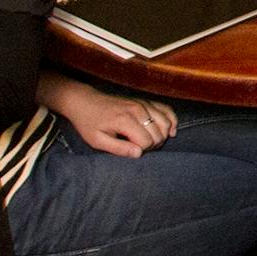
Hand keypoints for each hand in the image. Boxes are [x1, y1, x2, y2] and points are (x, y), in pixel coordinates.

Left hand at [56, 81, 177, 157]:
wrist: (85, 101)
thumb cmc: (89, 123)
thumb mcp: (97, 141)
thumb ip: (119, 148)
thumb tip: (139, 154)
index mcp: (125, 120)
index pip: (147, 141)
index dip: (142, 151)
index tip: (130, 151)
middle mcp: (138, 109)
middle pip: (159, 133)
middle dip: (153, 145)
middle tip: (139, 149)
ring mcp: (144, 103)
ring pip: (166, 122)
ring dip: (163, 135)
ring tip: (152, 143)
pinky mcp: (146, 101)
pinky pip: (166, 109)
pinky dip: (171, 120)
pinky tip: (171, 131)